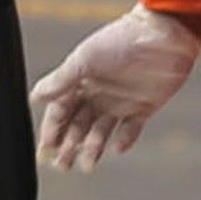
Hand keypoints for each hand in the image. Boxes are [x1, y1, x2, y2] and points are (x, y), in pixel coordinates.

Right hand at [32, 2, 200, 171]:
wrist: (165, 33)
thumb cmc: (121, 39)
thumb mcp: (85, 58)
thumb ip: (61, 80)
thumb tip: (34, 98)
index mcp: (79, 81)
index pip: (60, 111)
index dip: (52, 130)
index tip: (47, 148)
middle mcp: (97, 95)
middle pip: (77, 126)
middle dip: (68, 146)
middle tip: (61, 166)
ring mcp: (120, 102)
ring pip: (100, 132)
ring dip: (91, 149)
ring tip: (86, 166)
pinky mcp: (144, 107)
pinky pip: (130, 129)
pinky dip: (124, 140)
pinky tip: (117, 148)